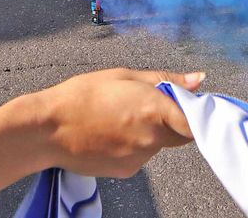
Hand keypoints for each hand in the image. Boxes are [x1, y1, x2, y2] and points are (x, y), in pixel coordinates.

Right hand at [24, 69, 201, 177]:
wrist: (49, 129)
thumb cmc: (82, 95)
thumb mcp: (124, 75)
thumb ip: (165, 79)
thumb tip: (197, 79)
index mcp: (155, 109)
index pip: (195, 121)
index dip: (198, 113)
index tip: (194, 104)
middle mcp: (152, 138)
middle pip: (180, 134)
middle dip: (174, 120)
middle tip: (149, 103)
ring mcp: (140, 159)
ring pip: (159, 144)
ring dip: (151, 132)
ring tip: (120, 117)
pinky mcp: (127, 171)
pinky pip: (141, 156)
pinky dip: (135, 145)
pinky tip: (112, 132)